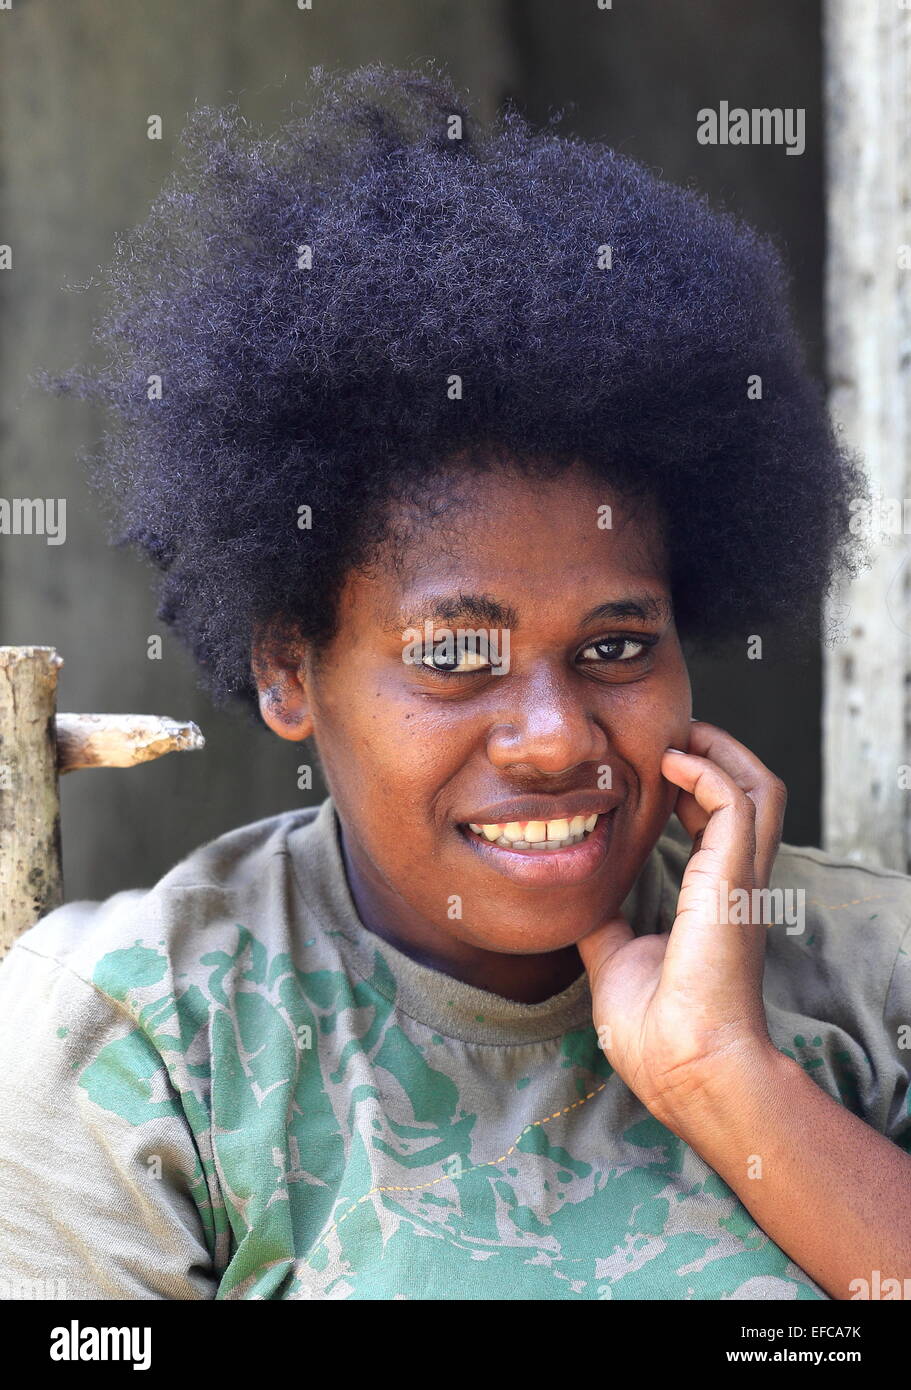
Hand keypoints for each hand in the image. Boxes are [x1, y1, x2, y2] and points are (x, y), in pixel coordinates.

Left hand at [577, 719, 787, 1131]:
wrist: (683, 1068)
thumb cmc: (656, 1030)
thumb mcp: (616, 957)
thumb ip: (605, 921)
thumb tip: (576, 899)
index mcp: (714, 900)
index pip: (720, 823)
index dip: (692, 786)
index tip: (656, 766)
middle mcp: (734, 883)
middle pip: (752, 793)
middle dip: (715, 754)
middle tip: (670, 735)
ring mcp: (739, 880)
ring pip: (758, 787)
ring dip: (720, 751)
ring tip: (676, 736)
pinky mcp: (732, 881)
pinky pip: (735, 803)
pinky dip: (706, 770)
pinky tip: (669, 761)